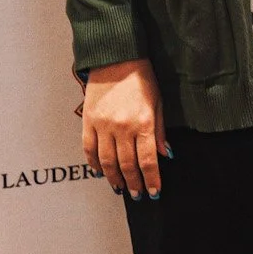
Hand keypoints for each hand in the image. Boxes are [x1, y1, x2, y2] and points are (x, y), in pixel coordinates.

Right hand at [82, 58, 168, 198]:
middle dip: (133, 183)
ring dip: (114, 178)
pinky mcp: (88, 121)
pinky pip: (89, 149)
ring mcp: (103, 125)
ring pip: (107, 161)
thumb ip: (159, 131)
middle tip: (137, 194)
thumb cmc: (142, 79)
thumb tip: (164, 155)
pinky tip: (101, 171)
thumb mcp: (158, 103)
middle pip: (127, 164)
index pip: (147, 160)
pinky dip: (94, 163)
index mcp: (143, 123)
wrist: (116, 58)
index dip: (151, 180)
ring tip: (120, 187)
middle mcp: (122, 127)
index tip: (154, 192)